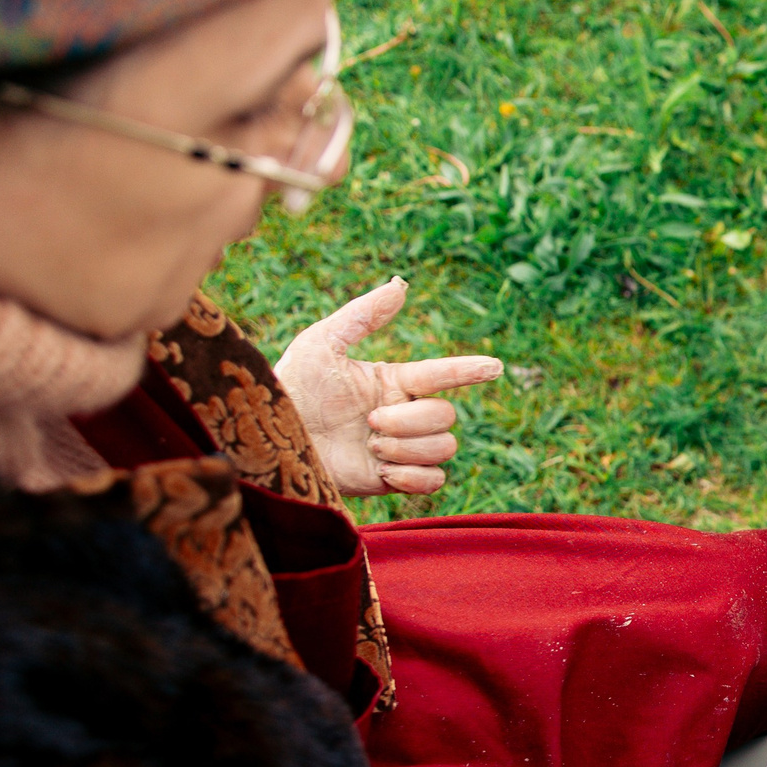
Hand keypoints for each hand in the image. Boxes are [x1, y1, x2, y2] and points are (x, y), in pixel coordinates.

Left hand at [273, 277, 501, 495]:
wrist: (272, 441)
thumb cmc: (291, 388)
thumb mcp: (321, 342)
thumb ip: (363, 314)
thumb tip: (402, 284)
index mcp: (393, 382)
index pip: (442, 374)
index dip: (469, 369)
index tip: (494, 366)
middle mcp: (403, 415)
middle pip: (447, 416)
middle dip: (410, 420)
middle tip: (369, 421)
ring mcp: (400, 449)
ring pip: (444, 448)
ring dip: (406, 447)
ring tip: (370, 446)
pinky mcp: (393, 481)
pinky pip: (434, 481)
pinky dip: (413, 476)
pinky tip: (384, 470)